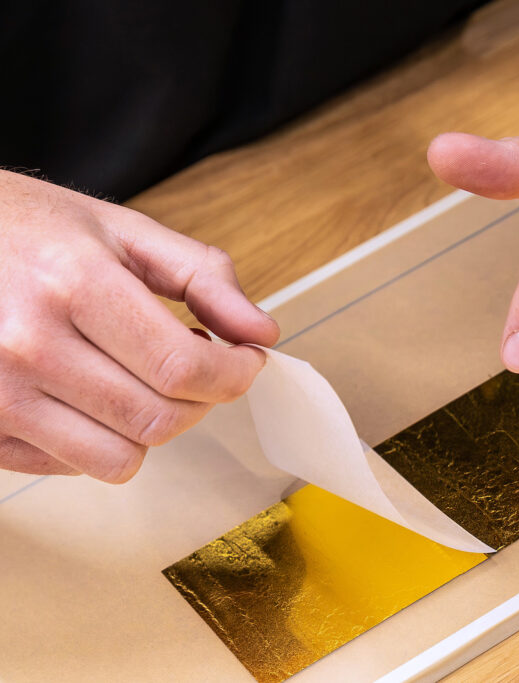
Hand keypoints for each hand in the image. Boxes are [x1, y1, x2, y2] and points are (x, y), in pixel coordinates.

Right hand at [0, 171, 278, 480]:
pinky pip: (70, 467)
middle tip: (197, 366)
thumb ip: (203, 276)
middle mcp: (28, 346)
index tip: (247, 360)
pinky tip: (91, 393)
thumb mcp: (122, 230)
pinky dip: (99, 439)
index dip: (234, 373)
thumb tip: (262, 332)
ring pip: (120, 459)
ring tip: (141, 378)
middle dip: (201, 400)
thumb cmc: (26, 228)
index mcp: (72, 284)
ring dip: (151, 425)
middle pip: (159, 419)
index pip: (182, 368)